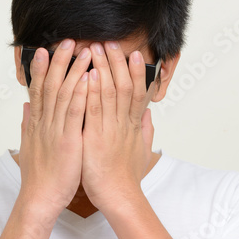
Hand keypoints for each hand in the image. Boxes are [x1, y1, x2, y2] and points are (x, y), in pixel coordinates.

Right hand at [17, 39, 89, 219]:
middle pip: (50, 85)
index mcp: (36, 124)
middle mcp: (44, 123)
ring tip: (84, 51)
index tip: (43, 50)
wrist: (39, 199)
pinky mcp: (68, 142)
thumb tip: (26, 107)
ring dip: (74, 71)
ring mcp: (55, 131)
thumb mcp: (29, 146)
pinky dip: (81, 95)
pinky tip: (88, 79)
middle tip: (66, 40)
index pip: (38, 90)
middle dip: (58, 62)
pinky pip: (75, 114)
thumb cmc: (38, 177)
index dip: (40, 68)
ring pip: (64, 94)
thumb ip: (27, 124)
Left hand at [81, 42, 155, 215]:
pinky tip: (89, 75)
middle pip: (125, 86)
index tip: (135, 54)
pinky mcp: (96, 138)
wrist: (120, 197)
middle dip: (118, 63)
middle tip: (112, 41)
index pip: (138, 92)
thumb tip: (149, 117)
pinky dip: (92, 92)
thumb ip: (145, 132)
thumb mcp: (141, 152)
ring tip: (98, 48)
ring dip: (104, 69)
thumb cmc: (126, 178)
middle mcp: (124, 124)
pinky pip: (94, 111)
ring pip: (111, 93)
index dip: (137, 72)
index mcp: (132, 126)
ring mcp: (111, 129)